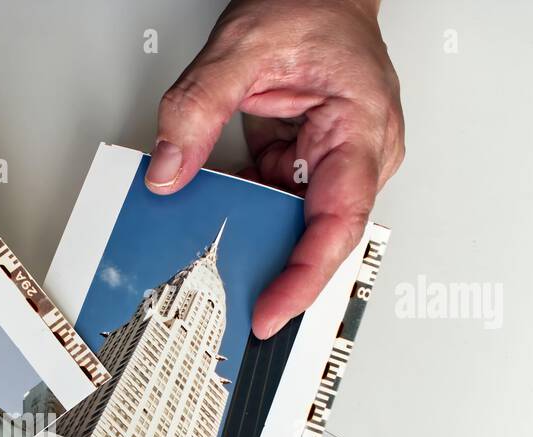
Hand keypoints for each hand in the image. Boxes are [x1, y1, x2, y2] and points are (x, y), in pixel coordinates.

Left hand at [146, 0, 403, 338]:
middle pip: (316, 234)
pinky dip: (244, 206)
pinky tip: (216, 208)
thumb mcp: (242, 47)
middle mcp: (358, 153)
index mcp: (362, 129)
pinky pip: (274, 199)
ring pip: (291, 221)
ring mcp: (332, 160)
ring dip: (250, 231)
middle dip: (271, 266)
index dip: (304, 277)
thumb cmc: (309, 4)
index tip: (272, 309)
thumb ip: (198, 109)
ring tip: (212, 249)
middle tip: (228, 299)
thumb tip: (169, 168)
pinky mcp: (306, 161)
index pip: (338, 222)